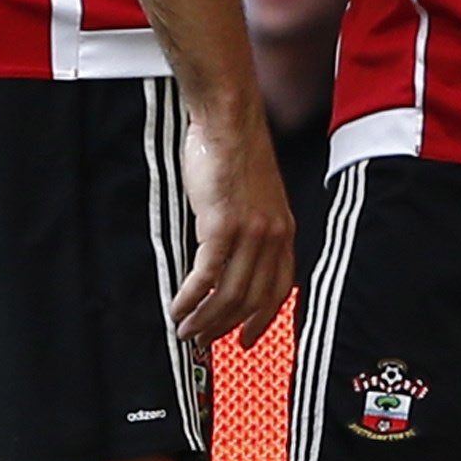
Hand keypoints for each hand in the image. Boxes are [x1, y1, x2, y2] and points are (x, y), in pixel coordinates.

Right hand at [168, 102, 295, 346]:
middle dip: (224, 326)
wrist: (227, 120)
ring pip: (228, 294)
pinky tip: (177, 307)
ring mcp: (248, 233)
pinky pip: (206, 277)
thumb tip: (231, 256)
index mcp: (283, 229)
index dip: (262, 320)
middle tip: (202, 339)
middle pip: (250, 299)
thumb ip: (251, 227)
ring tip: (185, 330)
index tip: (248, 340)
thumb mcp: (255, 195)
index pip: (279, 289)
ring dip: (204, 318)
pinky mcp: (221, 227)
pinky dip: (190, 298)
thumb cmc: (234, 151)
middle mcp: (272, 236)